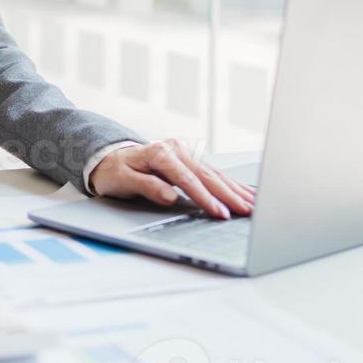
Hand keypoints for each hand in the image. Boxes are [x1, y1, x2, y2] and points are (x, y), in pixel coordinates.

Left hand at [89, 139, 255, 219]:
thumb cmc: (114, 171)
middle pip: (207, 176)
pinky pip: (214, 172)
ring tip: (253, 204)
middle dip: (229, 195)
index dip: (205, 198)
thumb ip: (147, 187)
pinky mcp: (190, 158)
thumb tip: (170, 196)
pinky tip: (246, 191)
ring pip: (215, 173)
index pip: (188, 180)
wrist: (109, 158)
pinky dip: (231, 183)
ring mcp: (185, 152)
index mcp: (160, 153)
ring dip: (235, 190)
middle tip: (247, 211)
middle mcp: (176, 149)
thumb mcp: (123, 181)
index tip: (219, 213)